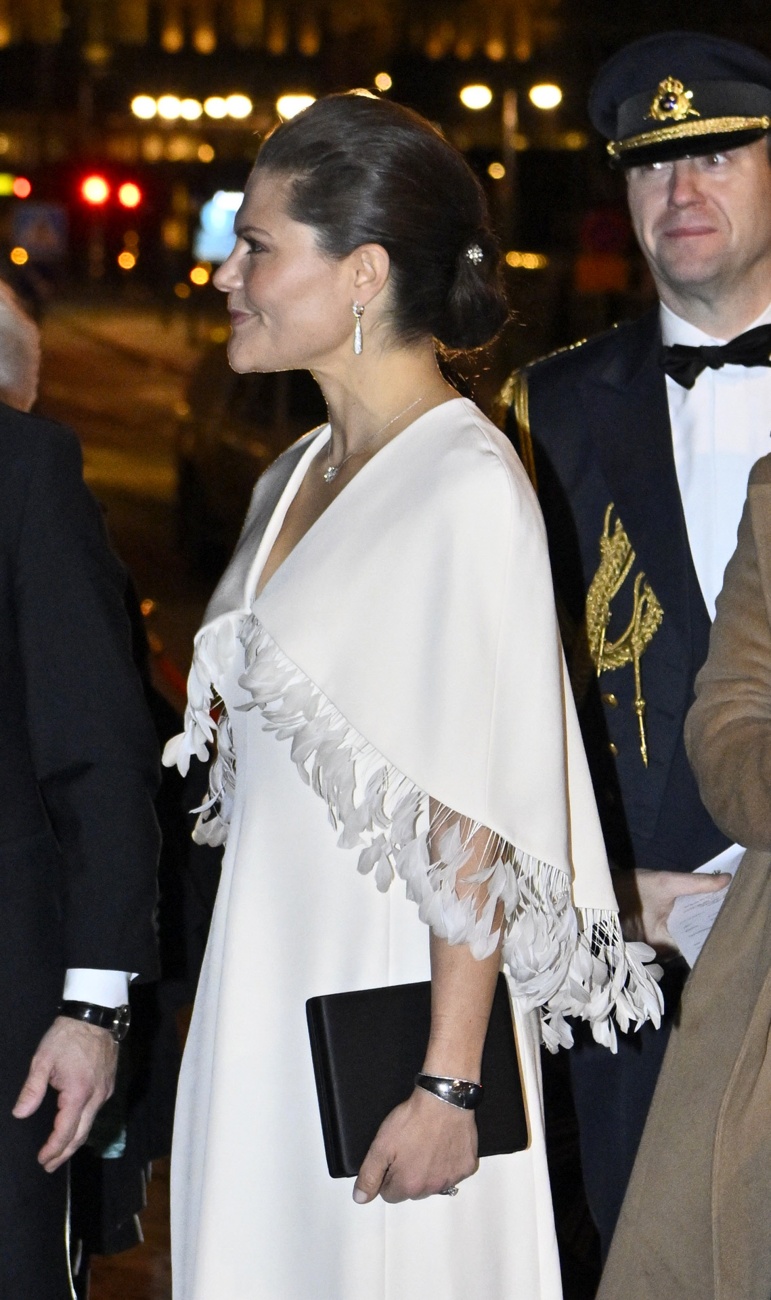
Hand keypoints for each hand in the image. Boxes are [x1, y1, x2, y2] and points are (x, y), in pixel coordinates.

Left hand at [12, 1016, 117, 1172]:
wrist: (95, 1015)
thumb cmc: (67, 1036)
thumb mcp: (43, 1059)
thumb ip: (32, 1089)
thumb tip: (20, 1113)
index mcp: (78, 1093)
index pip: (65, 1131)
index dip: (53, 1149)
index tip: (42, 1160)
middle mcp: (96, 1096)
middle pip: (81, 1134)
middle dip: (64, 1153)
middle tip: (49, 1166)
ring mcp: (105, 1091)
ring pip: (90, 1124)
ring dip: (74, 1140)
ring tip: (59, 1152)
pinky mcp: (109, 1084)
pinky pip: (95, 1111)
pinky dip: (83, 1124)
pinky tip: (75, 1125)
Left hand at [352, 1086, 477, 1203]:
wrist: (443, 1100)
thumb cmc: (412, 1120)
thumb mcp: (381, 1145)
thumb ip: (369, 1175)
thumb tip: (360, 1198)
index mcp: (409, 1185)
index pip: (390, 1194)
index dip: (387, 1176)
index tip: (392, 1158)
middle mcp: (432, 1187)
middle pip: (413, 1191)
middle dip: (408, 1175)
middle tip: (408, 1149)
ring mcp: (452, 1178)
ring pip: (434, 1183)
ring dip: (429, 1171)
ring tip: (426, 1145)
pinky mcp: (467, 1166)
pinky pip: (454, 1172)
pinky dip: (448, 1163)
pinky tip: (443, 1145)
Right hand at [613, 868, 731, 955]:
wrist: (602, 890)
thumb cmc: (632, 889)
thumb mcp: (665, 883)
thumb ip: (696, 883)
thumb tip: (726, 880)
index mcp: (664, 945)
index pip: (697, 944)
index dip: (712, 932)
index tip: (728, 918)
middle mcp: (660, 954)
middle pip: (691, 943)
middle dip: (705, 929)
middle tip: (723, 911)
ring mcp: (653, 951)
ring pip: (682, 941)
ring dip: (694, 928)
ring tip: (710, 912)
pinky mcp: (649, 944)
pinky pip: (672, 938)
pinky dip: (683, 927)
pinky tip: (691, 915)